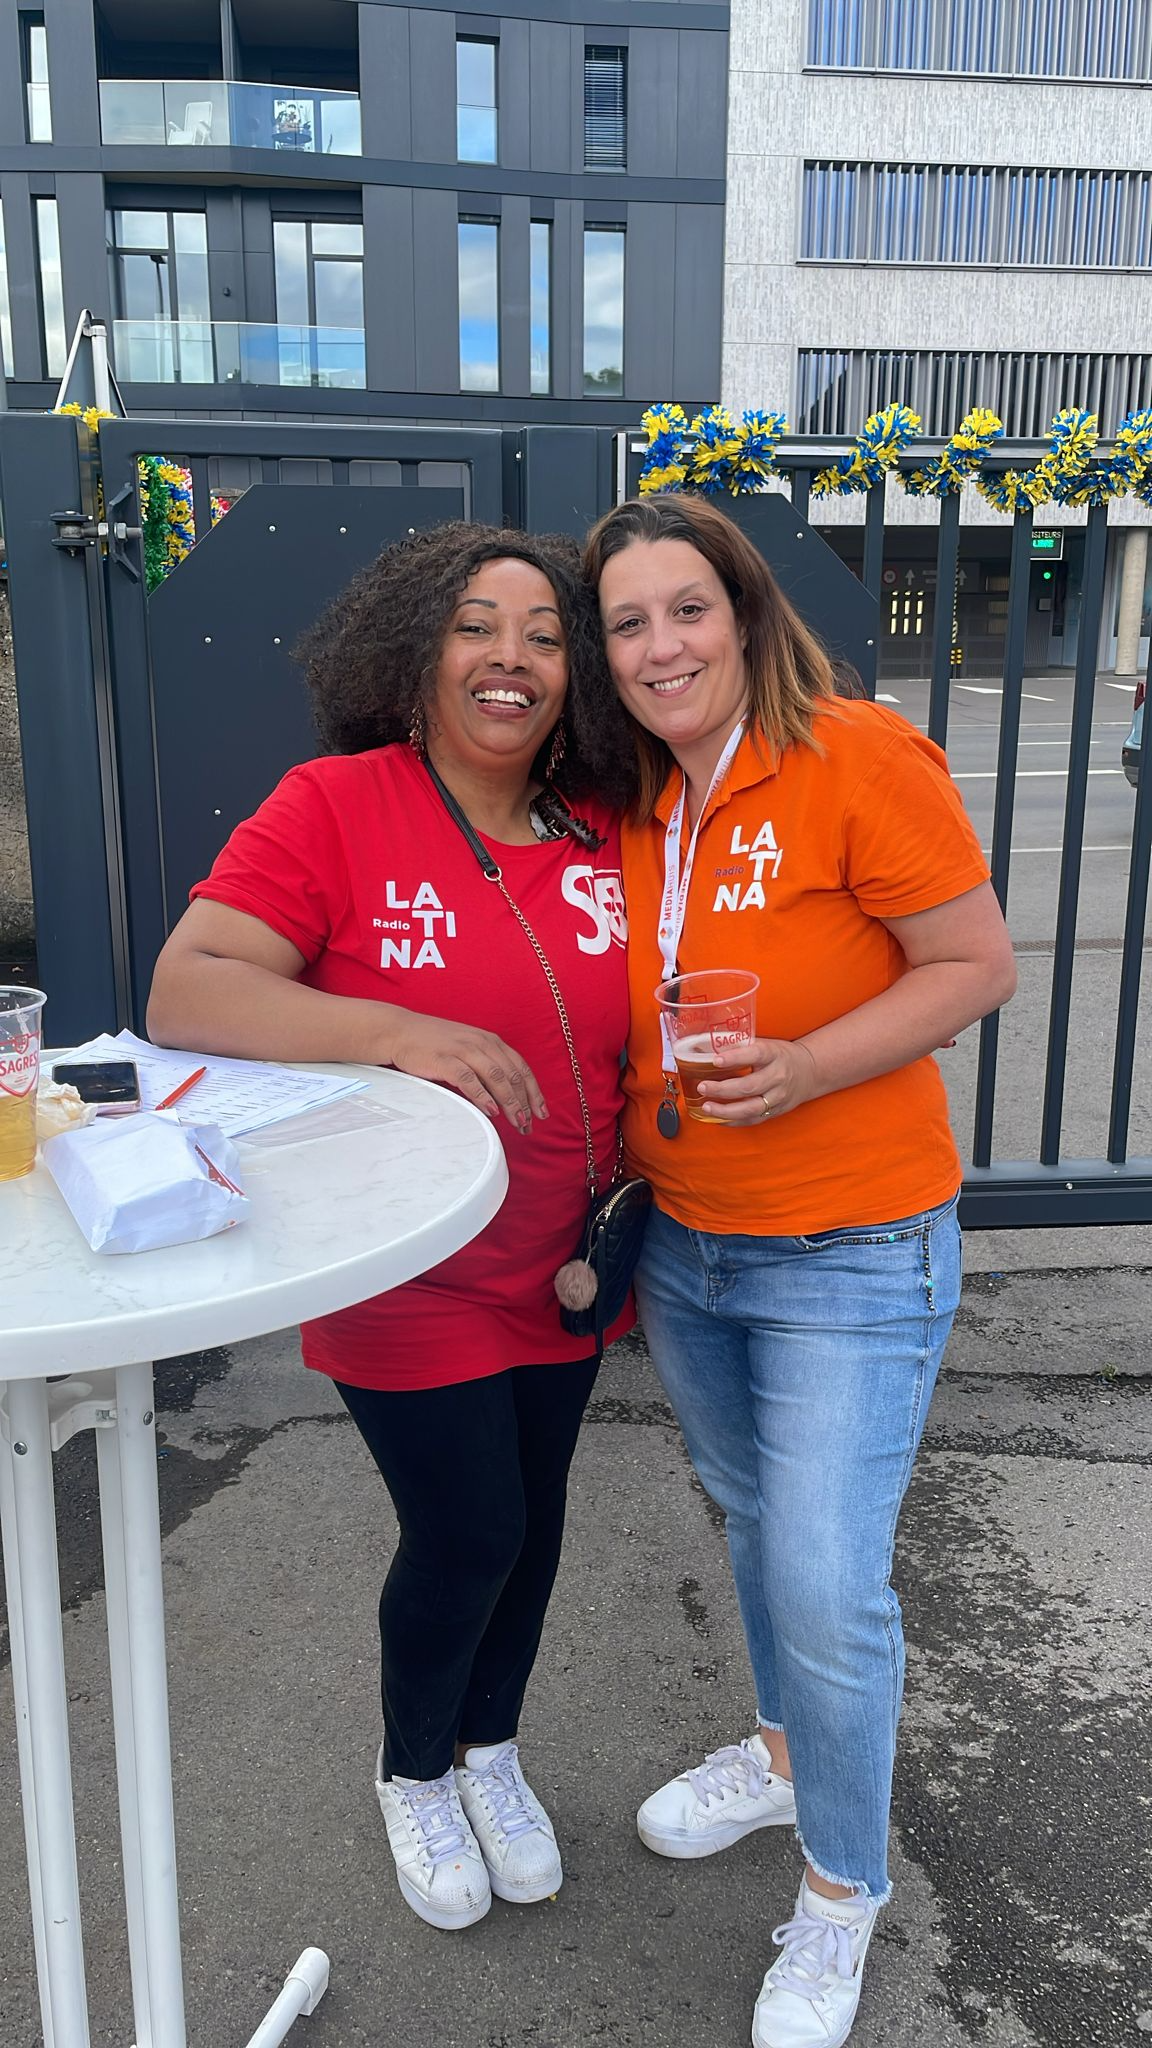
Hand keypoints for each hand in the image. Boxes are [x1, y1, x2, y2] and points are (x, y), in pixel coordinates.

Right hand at [384, 1014, 547, 1132]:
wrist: (400, 1030)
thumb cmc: (434, 1043)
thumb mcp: (466, 1048)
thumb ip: (485, 1065)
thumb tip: (504, 1094)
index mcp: (490, 1041)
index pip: (521, 1067)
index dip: (534, 1091)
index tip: (541, 1113)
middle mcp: (481, 1043)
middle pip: (512, 1075)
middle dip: (524, 1102)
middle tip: (529, 1125)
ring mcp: (463, 1050)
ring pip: (496, 1077)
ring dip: (509, 1101)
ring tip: (517, 1121)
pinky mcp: (445, 1059)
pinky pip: (469, 1079)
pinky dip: (482, 1095)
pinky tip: (491, 1110)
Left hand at [695, 1037, 820, 1125]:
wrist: (810, 1071)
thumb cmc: (780, 1055)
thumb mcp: (766, 1044)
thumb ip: (741, 1046)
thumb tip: (707, 1047)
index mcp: (774, 1055)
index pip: (755, 1055)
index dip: (735, 1058)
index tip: (715, 1060)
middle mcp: (778, 1077)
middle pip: (749, 1086)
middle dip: (723, 1089)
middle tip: (703, 1086)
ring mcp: (778, 1097)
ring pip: (751, 1108)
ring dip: (726, 1110)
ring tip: (706, 1106)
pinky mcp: (775, 1112)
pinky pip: (753, 1120)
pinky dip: (733, 1121)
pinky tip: (716, 1118)